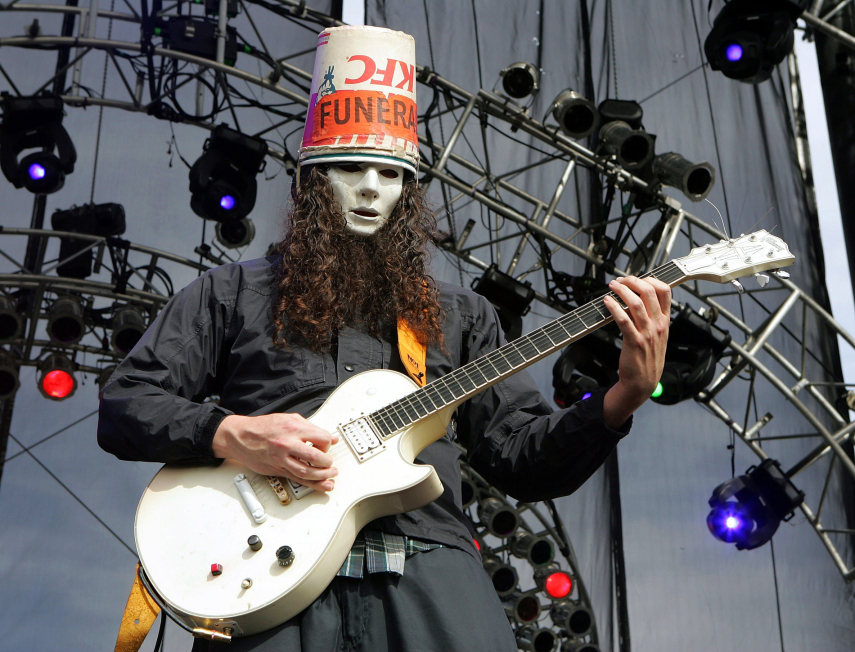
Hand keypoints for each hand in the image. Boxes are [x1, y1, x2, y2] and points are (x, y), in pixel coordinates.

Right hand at [212, 413, 339, 491]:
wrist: (240, 436)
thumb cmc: (263, 427)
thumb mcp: (288, 419)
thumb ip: (310, 428)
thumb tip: (330, 438)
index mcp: (293, 428)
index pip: (321, 438)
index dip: (328, 443)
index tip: (328, 445)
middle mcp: (288, 444)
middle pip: (316, 457)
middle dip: (327, 462)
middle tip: (330, 463)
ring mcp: (282, 458)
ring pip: (307, 471)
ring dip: (323, 475)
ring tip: (331, 475)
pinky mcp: (277, 469)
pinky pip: (297, 479)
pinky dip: (313, 484)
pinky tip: (323, 485)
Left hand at [602, 276, 670, 428]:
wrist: (643, 382)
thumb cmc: (647, 359)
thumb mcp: (657, 336)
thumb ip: (652, 318)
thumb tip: (637, 299)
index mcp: (665, 321)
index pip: (665, 292)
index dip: (651, 279)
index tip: (637, 278)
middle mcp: (658, 325)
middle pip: (649, 292)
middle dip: (633, 281)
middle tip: (621, 280)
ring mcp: (647, 333)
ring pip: (636, 303)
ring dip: (622, 290)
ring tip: (612, 286)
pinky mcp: (634, 341)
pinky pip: (623, 320)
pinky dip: (614, 308)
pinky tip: (607, 302)